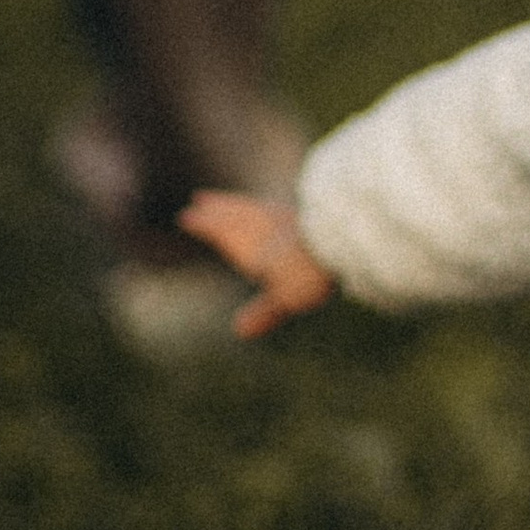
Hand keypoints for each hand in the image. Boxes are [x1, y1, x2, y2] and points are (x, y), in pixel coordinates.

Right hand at [178, 190, 334, 338]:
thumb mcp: (285, 298)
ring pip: (252, 206)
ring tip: (223, 199)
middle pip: (234, 214)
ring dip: (235, 202)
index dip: (204, 224)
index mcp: (251, 247)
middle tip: (199, 199)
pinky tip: (265, 206)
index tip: (186, 215)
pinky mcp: (303, 212)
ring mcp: (284, 217)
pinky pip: (272, 206)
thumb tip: (239, 330)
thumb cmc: (311, 271)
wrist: (343, 236)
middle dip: (216, 208)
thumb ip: (264, 313)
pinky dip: (260, 204)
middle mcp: (262, 227)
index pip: (221, 231)